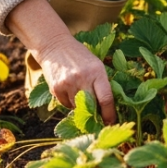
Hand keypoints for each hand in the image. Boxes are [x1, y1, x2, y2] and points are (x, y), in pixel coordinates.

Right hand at [7, 0, 116, 123]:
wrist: (55, 45)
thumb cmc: (79, 56)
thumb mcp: (95, 64)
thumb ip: (101, 83)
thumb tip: (107, 107)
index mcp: (97, 71)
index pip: (106, 98)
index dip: (109, 114)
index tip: (111, 122)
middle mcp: (82, 78)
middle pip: (92, 107)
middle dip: (95, 114)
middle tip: (96, 117)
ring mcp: (68, 84)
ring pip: (77, 108)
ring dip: (80, 107)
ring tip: (79, 93)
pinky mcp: (56, 88)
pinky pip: (65, 105)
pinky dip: (68, 102)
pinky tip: (68, 89)